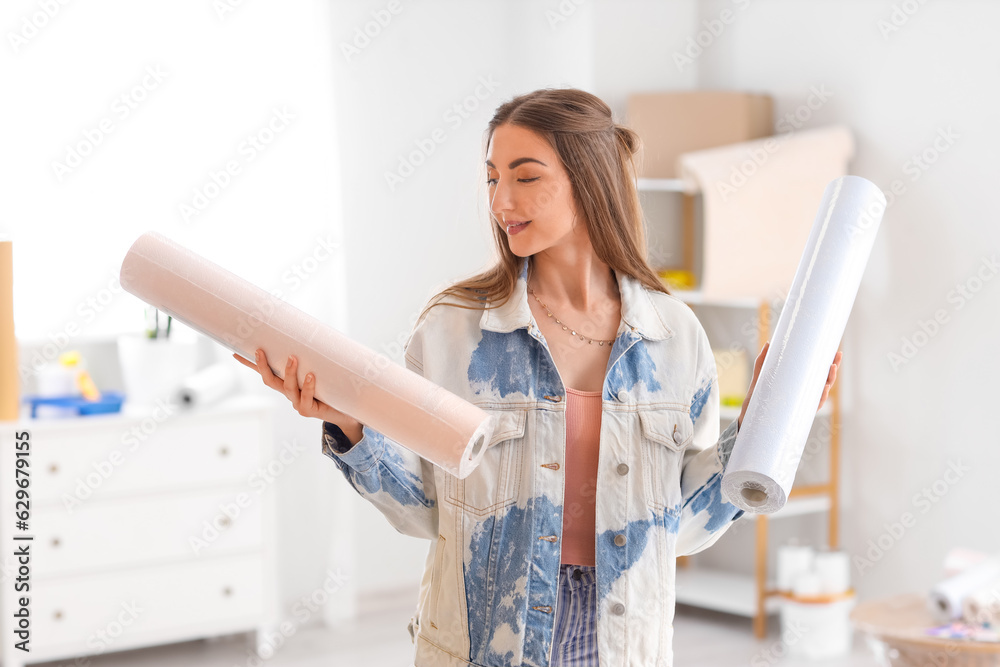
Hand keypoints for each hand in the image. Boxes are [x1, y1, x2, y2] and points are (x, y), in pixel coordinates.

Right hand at [233, 348, 363, 438]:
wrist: (345, 412)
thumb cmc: (332, 388)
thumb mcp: (321, 369)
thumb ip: (314, 356)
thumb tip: (312, 330)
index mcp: (287, 382)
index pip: (265, 371)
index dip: (249, 364)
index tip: (235, 351)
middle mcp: (289, 392)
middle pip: (270, 380)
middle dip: (262, 366)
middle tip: (259, 350)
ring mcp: (297, 402)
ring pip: (288, 388)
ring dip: (289, 372)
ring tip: (293, 358)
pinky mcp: (309, 410)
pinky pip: (305, 398)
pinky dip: (307, 386)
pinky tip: (311, 375)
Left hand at [737, 342, 842, 429]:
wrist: (750, 415)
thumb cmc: (757, 395)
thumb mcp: (761, 375)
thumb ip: (764, 360)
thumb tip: (769, 343)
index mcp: (800, 384)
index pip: (818, 372)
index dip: (829, 363)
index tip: (835, 352)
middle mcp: (804, 394)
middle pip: (824, 381)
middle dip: (833, 368)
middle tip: (837, 356)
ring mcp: (803, 403)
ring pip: (822, 392)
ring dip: (829, 381)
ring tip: (831, 368)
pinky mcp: (798, 412)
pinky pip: (813, 405)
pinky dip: (820, 397)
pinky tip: (824, 388)